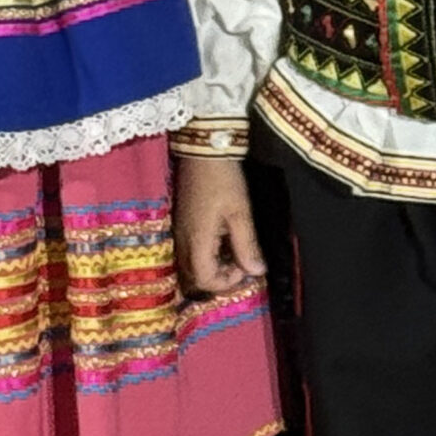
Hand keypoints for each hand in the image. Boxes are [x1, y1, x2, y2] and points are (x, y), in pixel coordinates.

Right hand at [174, 156, 267, 297]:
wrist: (202, 153)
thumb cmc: (223, 180)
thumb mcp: (240, 213)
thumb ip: (246, 245)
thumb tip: (257, 272)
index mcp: (196, 241)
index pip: (205, 279)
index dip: (227, 282)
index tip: (245, 268)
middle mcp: (182, 242)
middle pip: (194, 278)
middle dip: (219, 279)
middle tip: (241, 265)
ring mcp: (179, 234)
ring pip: (190, 267)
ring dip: (213, 268)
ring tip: (234, 254)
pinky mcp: (180, 226)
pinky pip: (189, 253)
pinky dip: (206, 256)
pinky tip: (223, 243)